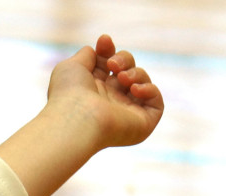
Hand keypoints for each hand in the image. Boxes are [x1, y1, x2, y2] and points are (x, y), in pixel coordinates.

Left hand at [46, 34, 163, 149]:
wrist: (76, 119)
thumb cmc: (69, 94)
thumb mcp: (72, 66)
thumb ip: (87, 55)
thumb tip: (101, 47)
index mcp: (92, 90)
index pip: (109, 66)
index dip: (109, 51)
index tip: (104, 41)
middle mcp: (109, 103)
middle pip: (127, 70)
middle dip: (124, 59)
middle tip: (112, 65)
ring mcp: (126, 114)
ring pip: (142, 82)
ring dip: (135, 73)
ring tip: (121, 78)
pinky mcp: (142, 124)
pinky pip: (156, 103)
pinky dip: (149, 89)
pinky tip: (134, 89)